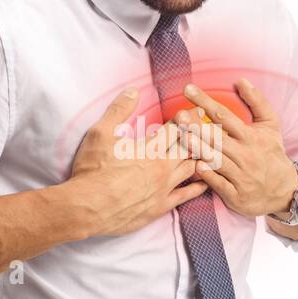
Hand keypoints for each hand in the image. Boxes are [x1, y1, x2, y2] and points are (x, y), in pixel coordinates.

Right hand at [67, 88, 206, 235]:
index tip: (198, 111)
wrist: (86, 208)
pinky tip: (205, 183)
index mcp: (150, 148)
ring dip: (201, 159)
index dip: (188, 118)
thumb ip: (118, 110)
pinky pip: (186, 196)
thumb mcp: (100, 134)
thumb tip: (133, 90)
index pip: (176, 128)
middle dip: (200, 136)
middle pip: (189, 148)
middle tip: (211, 129)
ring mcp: (162, 189)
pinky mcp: (159, 208)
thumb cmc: (91, 171)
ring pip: (191, 170)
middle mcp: (161, 168)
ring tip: (210, 151)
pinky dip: (198, 187)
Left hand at [173, 79, 297, 218]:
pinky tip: (196, 166)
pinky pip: (220, 184)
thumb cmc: (272, 153)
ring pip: (217, 160)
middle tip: (179, 115)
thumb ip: (257, 102)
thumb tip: (241, 80)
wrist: (285, 190)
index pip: (224, 115)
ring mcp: (241, 176)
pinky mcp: (236, 195)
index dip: (205, 101)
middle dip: (198, 126)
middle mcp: (246, 155)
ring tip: (183, 137)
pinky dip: (209, 176)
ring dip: (200, 149)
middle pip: (218, 138)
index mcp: (251, 137)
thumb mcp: (271, 126)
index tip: (188, 90)